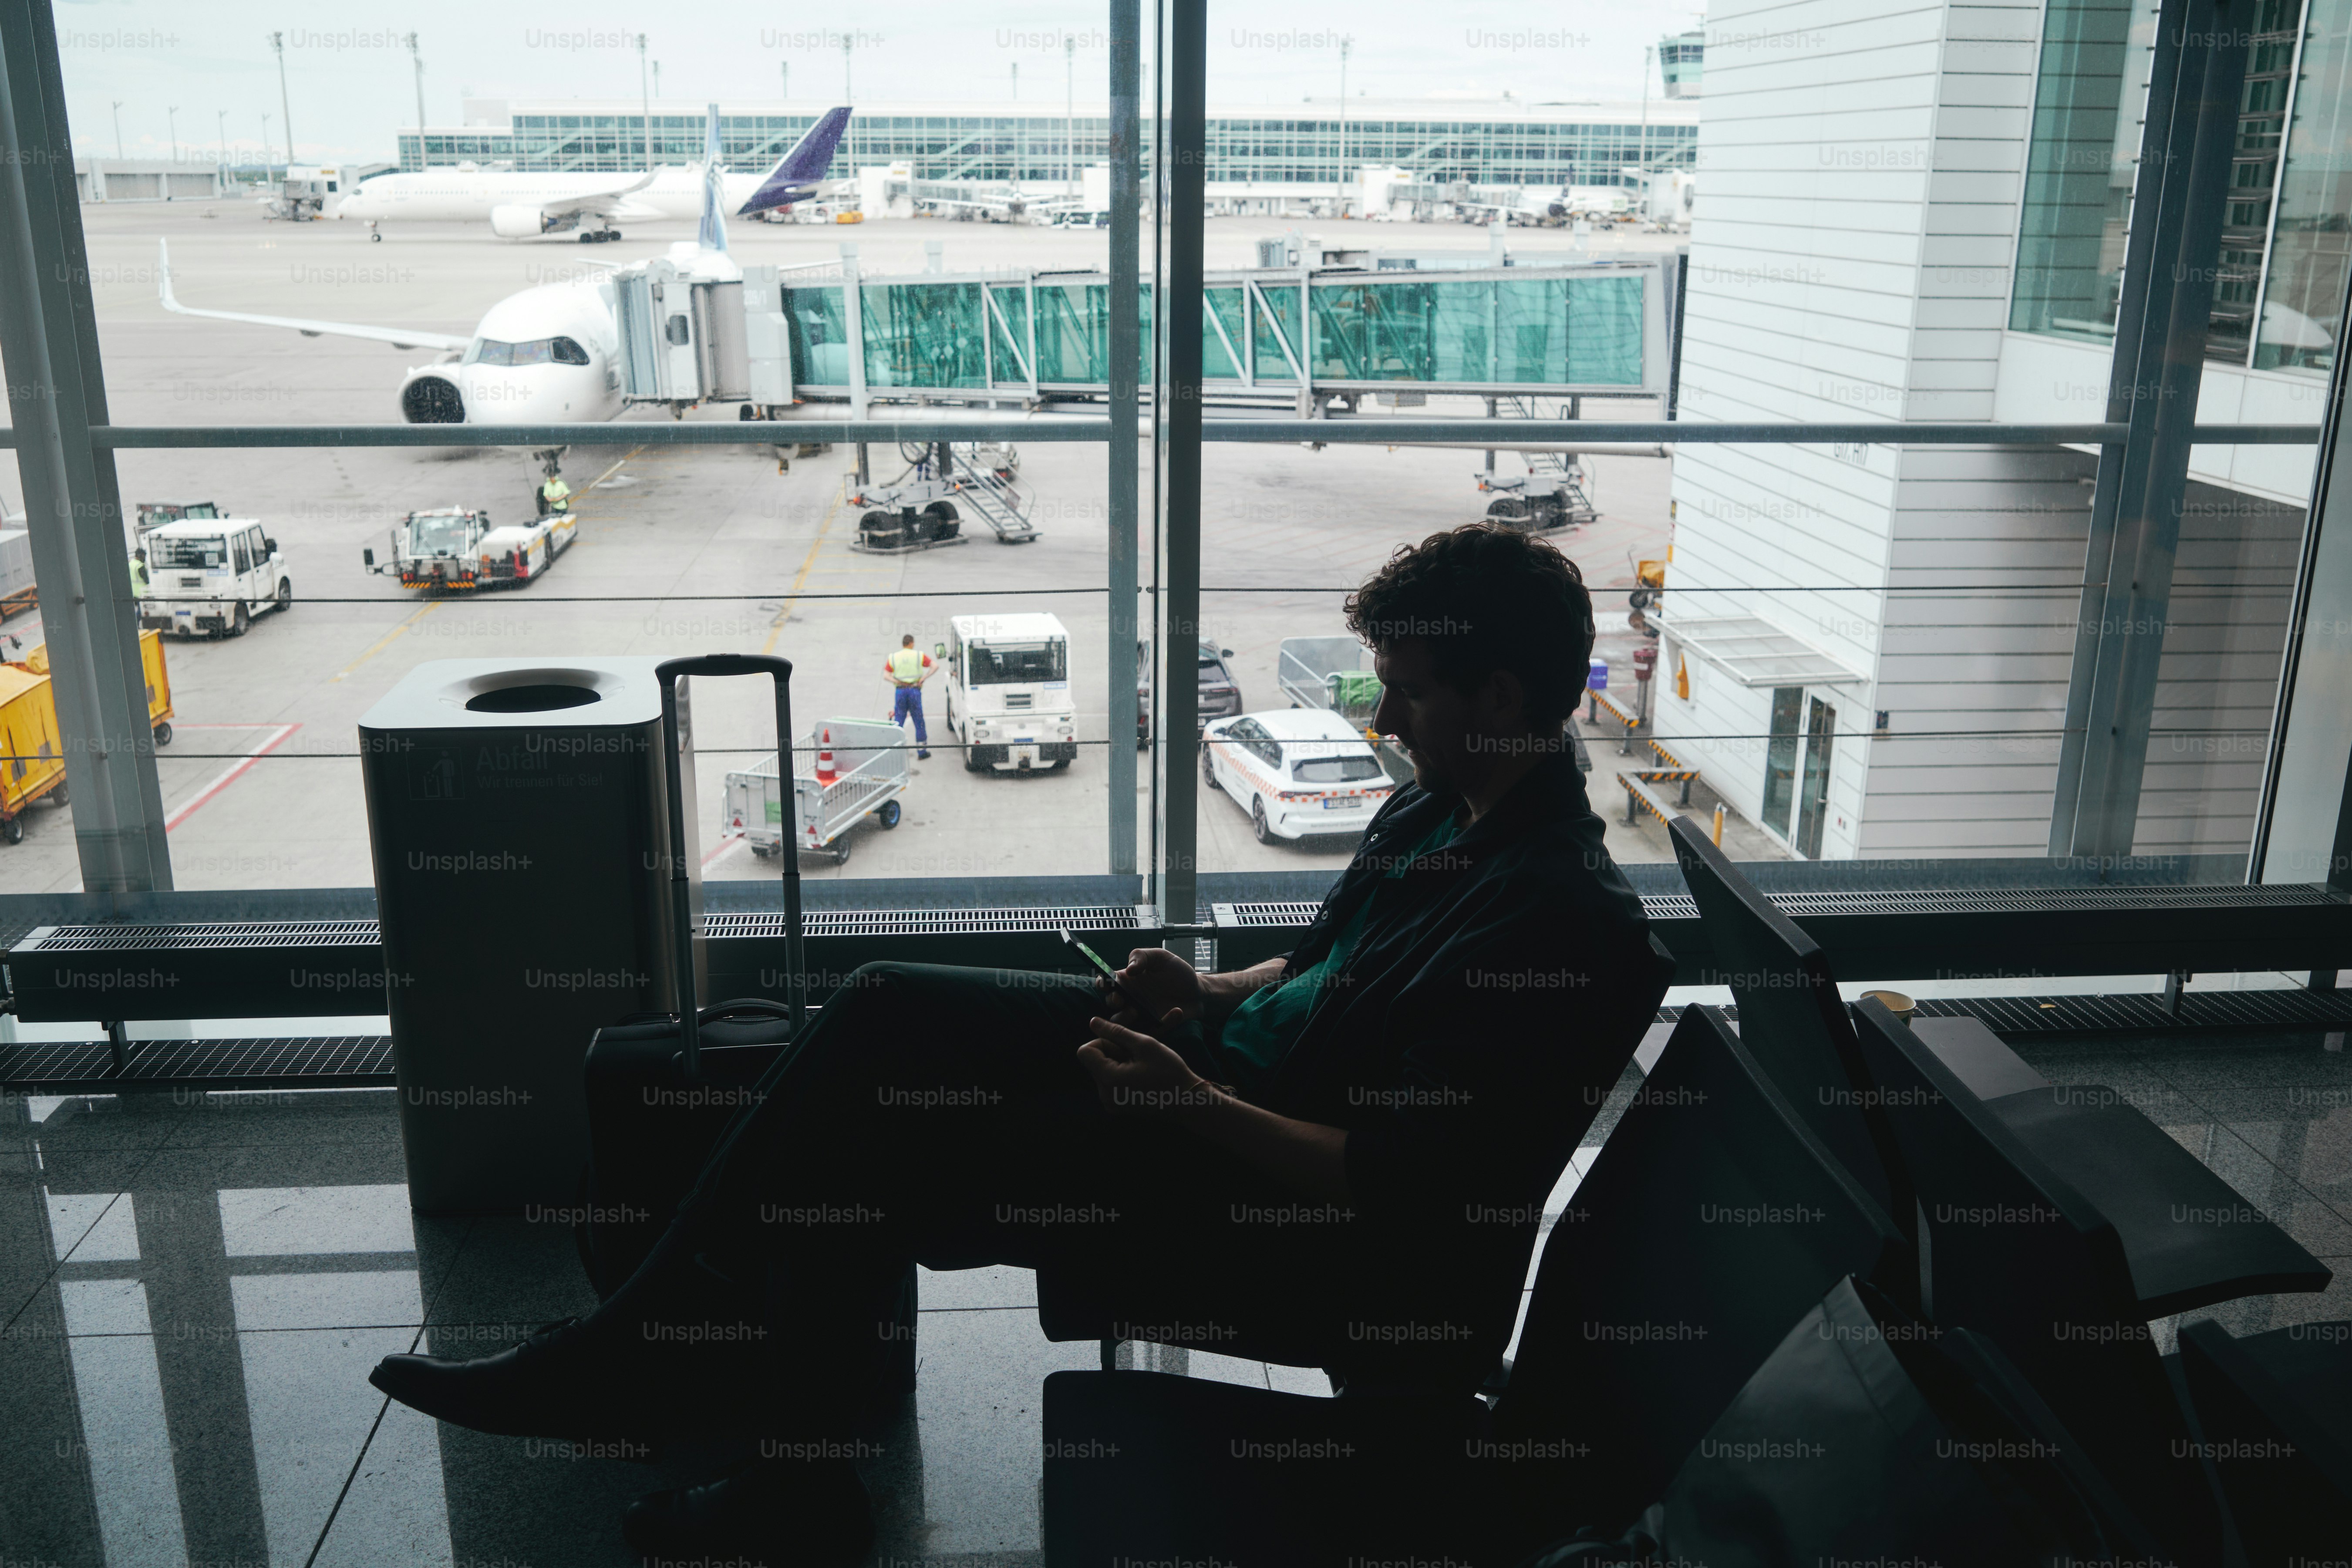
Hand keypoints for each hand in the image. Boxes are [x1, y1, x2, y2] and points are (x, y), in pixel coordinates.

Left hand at [1077, 1016, 1216, 1116]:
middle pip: (1094, 1061)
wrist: (1187, 1101)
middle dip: (1113, 1052)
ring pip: (1103, 1070)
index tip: (1125, 1045)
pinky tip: (1141, 1075)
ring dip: (1118, 1062)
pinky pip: (1110, 1082)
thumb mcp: (1144, 1045)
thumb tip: (1092, 1022)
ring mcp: (1110, 1103)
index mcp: (1109, 1079)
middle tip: (1138, 1055)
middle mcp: (1104, 1095)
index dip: (1103, 1041)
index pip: (1085, 1051)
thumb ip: (1116, 1031)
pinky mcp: (1117, 1107)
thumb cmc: (1169, 1071)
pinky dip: (1122, 1074)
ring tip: (1142, 1066)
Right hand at [1099, 947, 1203, 1036]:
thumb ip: (1142, 956)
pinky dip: (1153, 1026)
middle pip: (1111, 1003)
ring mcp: (1139, 1015)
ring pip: (1121, 1021)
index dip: (1102, 983)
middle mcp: (1129, 998)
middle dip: (1112, 1001)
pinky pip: (1144, 1031)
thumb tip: (1129, 969)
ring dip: (1123, 1018)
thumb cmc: (1178, 972)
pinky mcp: (1151, 1028)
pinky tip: (1170, 1015)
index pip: (1107, 982)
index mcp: (1127, 980)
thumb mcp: (1161, 957)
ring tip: (1136, 1011)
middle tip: (1121, 999)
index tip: (1106, 983)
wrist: (1198, 993)